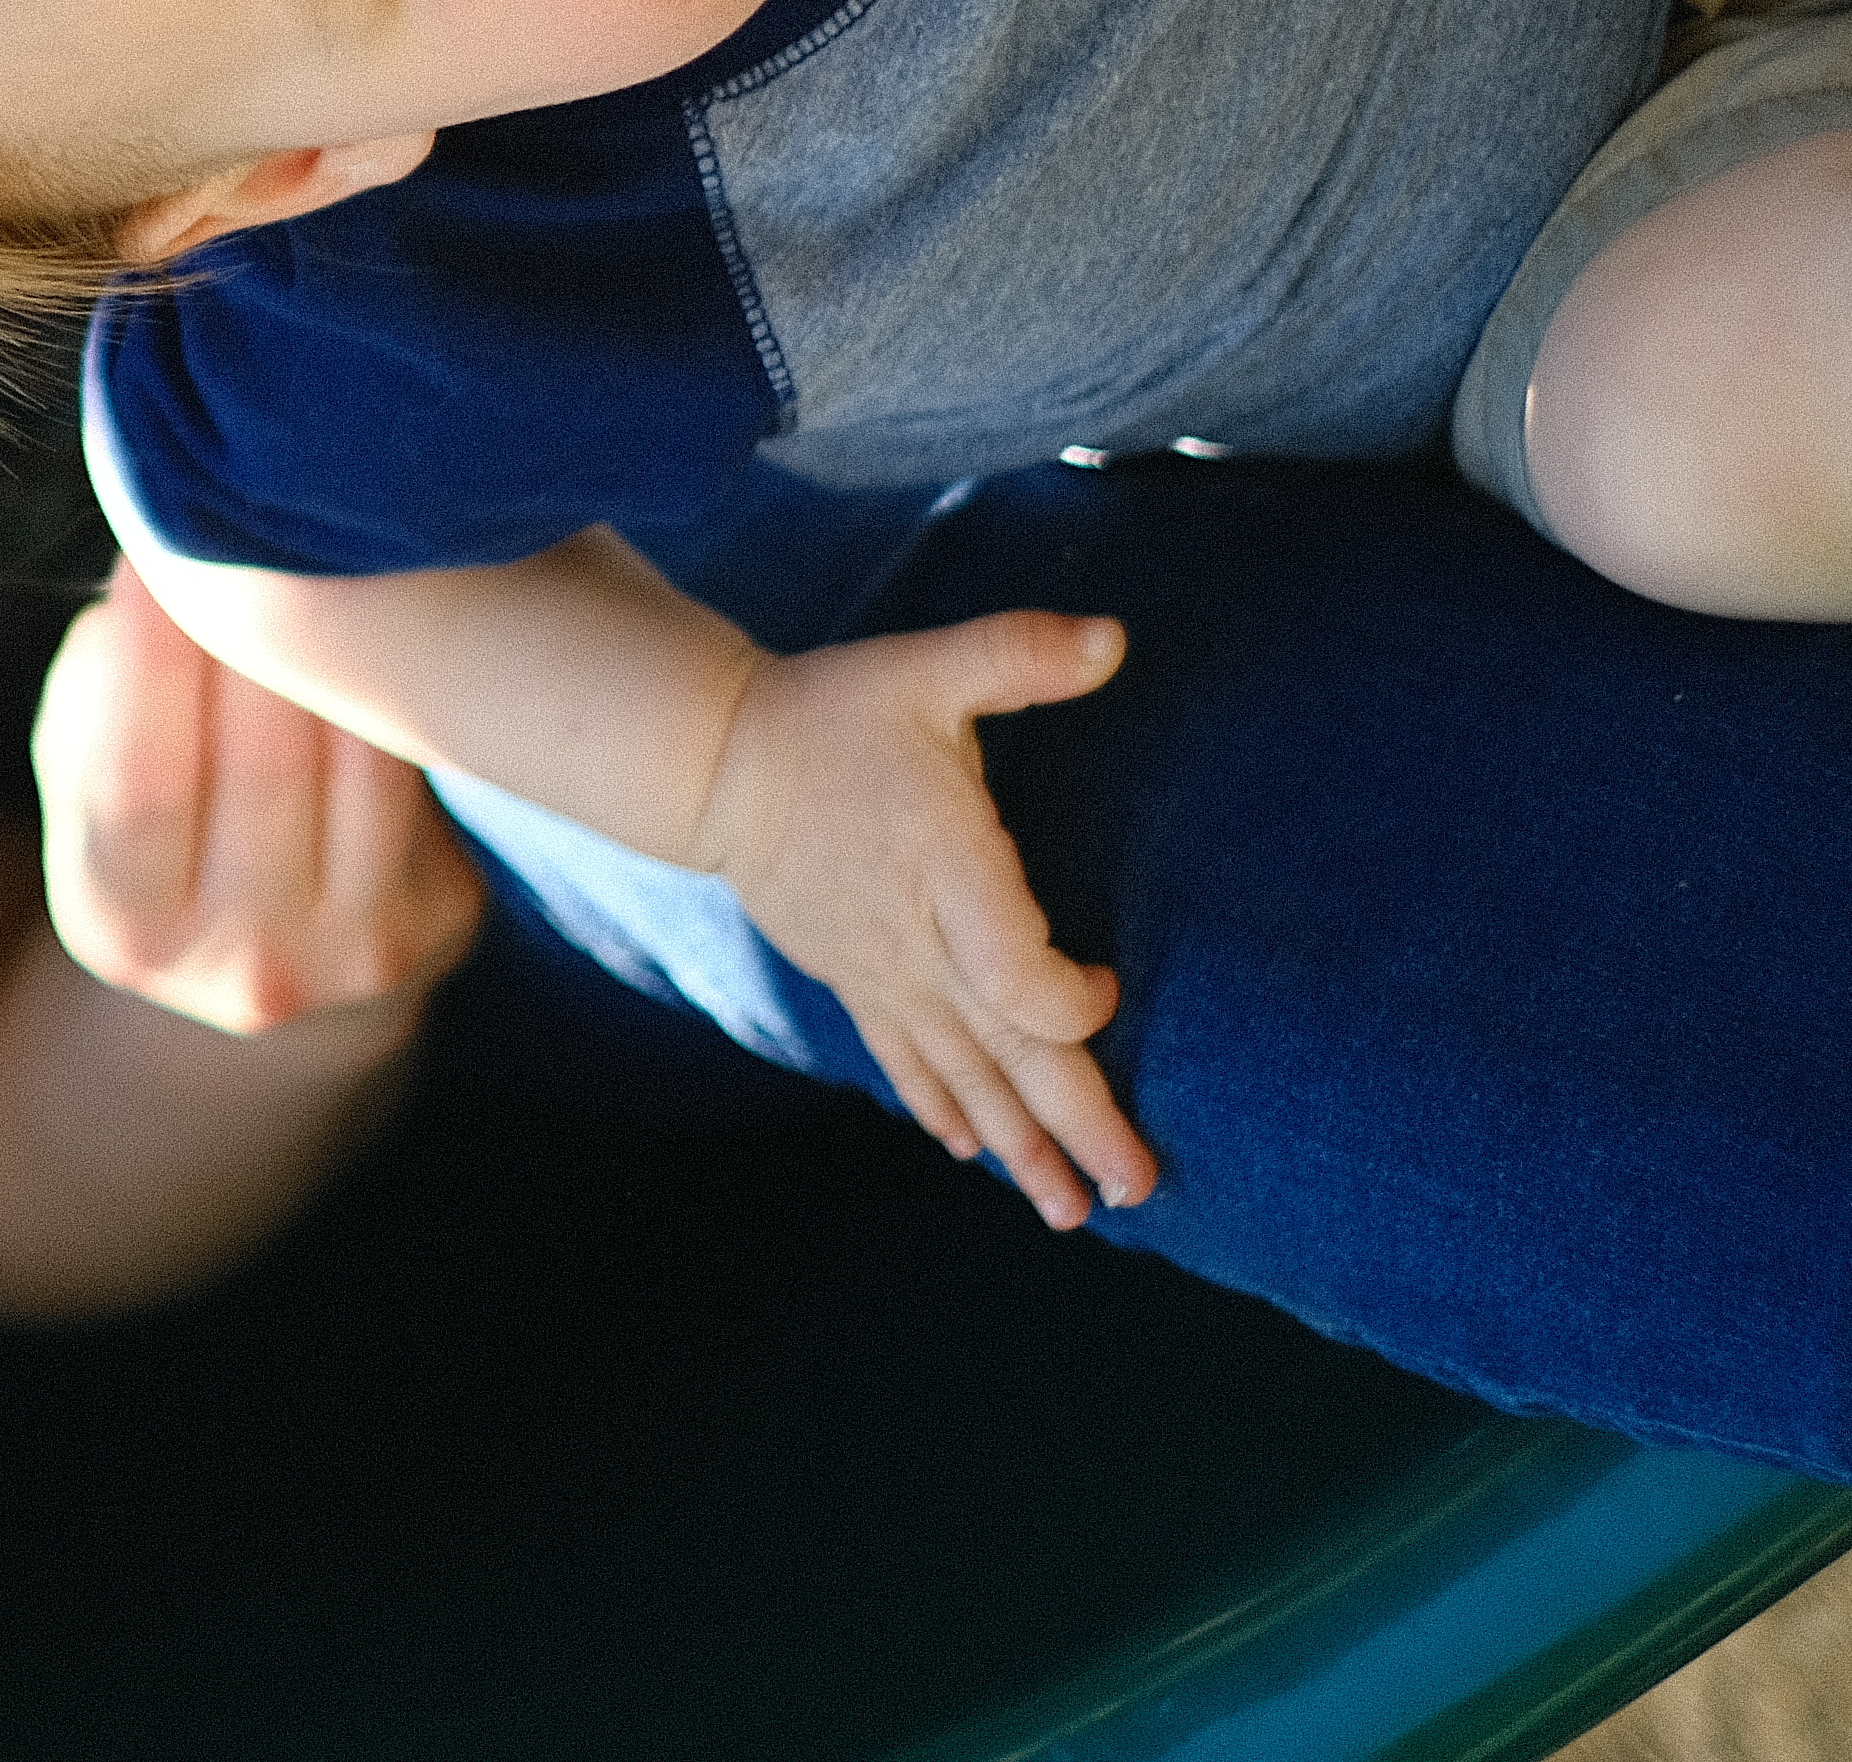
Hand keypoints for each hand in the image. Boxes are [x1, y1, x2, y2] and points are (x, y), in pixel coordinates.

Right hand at [37, 566, 485, 1038]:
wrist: (266, 944)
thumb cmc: (157, 817)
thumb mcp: (84, 775)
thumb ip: (98, 689)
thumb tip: (158, 565)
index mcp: (122, 932)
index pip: (137, 782)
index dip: (150, 653)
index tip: (154, 542)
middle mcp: (244, 969)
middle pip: (263, 764)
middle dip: (258, 623)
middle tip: (257, 511)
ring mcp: (355, 958)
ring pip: (364, 759)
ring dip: (348, 636)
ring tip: (327, 537)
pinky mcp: (442, 925)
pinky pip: (422, 772)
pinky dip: (404, 679)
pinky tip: (393, 605)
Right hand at [687, 613, 1149, 1228]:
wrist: (715, 760)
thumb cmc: (832, 711)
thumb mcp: (926, 668)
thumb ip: (1018, 653)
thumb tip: (1116, 639)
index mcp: (944, 869)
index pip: (1017, 976)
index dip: (1071, 1000)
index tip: (1107, 985)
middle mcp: (915, 941)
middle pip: (1006, 1051)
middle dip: (1075, 1126)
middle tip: (1136, 1193)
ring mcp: (882, 971)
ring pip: (962, 1074)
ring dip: (1020, 1144)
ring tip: (1071, 1211)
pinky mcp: (858, 977)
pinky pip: (907, 1060)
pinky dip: (943, 1109)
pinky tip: (976, 1153)